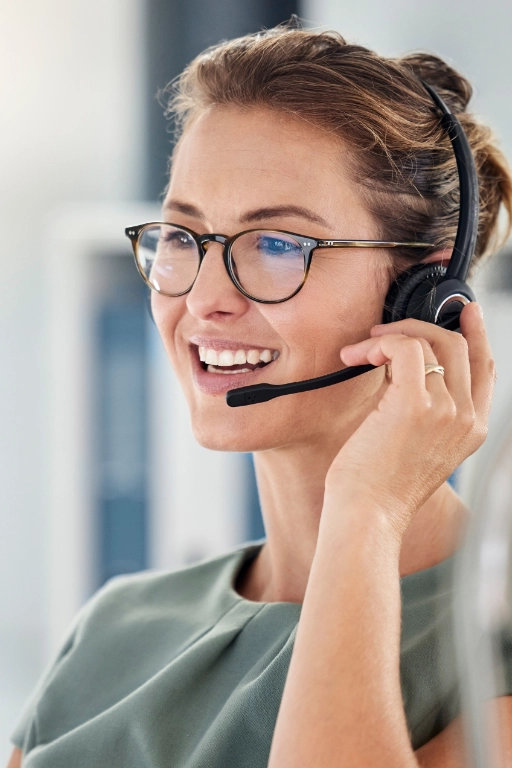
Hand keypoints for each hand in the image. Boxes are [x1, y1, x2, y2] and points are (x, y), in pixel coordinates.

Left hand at [324, 302, 495, 541]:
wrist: (368, 518)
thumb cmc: (379, 489)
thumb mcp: (417, 447)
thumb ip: (423, 410)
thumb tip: (401, 367)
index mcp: (472, 431)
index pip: (485, 368)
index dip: (477, 334)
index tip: (464, 311)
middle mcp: (466, 418)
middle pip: (459, 346)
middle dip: (420, 327)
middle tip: (385, 330)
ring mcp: (445, 409)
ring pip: (430, 342)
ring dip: (389, 336)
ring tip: (360, 351)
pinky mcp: (414, 404)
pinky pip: (405, 347)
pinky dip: (380, 342)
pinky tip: (359, 355)